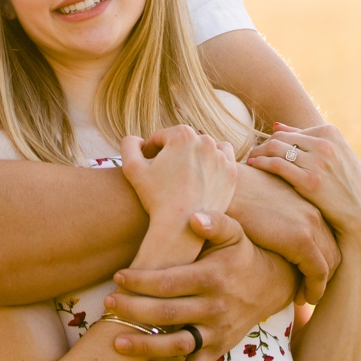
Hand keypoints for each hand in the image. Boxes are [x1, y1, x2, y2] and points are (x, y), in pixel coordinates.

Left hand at [105, 220, 301, 360]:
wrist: (271, 284)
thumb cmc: (241, 255)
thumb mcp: (234, 233)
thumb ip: (215, 221)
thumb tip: (194, 217)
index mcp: (214, 277)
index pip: (170, 283)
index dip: (141, 281)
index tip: (118, 277)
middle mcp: (216, 307)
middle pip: (167, 314)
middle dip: (133, 310)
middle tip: (107, 304)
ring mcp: (218, 332)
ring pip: (177, 346)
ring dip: (145, 346)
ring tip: (116, 342)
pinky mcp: (219, 350)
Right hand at [118, 125, 240, 232]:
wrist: (182, 226)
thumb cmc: (155, 197)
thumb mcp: (132, 169)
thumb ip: (129, 145)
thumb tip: (139, 139)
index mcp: (182, 134)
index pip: (162, 137)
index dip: (151, 151)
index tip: (148, 166)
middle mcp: (206, 140)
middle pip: (183, 142)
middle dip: (173, 154)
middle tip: (165, 173)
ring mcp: (221, 156)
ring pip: (204, 148)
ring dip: (194, 156)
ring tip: (184, 174)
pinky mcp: (232, 172)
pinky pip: (223, 159)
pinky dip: (214, 163)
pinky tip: (202, 176)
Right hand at [208, 163, 337, 301]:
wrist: (224, 188)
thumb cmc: (236, 195)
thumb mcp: (265, 204)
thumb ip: (277, 217)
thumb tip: (274, 234)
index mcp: (309, 202)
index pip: (328, 236)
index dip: (322, 259)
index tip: (309, 276)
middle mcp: (316, 212)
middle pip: (334, 250)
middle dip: (325, 274)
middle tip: (310, 291)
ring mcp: (311, 224)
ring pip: (330, 263)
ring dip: (319, 284)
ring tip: (304, 298)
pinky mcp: (301, 238)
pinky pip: (318, 271)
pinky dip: (315, 288)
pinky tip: (303, 298)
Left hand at [246, 123, 360, 252]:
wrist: (360, 215)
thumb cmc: (346, 187)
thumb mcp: (336, 156)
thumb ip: (308, 139)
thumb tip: (276, 125)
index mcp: (331, 133)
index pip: (291, 132)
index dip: (274, 141)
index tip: (264, 150)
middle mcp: (325, 144)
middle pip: (281, 138)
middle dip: (263, 146)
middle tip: (251, 155)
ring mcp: (318, 162)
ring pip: (275, 148)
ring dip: (258, 153)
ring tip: (250, 161)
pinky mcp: (310, 181)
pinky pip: (276, 165)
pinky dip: (261, 163)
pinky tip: (252, 167)